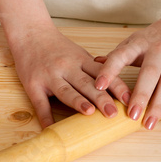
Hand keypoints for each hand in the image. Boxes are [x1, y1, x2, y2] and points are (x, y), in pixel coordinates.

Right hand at [10, 26, 130, 127]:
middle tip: (114, 112)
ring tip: (89, 113)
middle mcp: (67, 67)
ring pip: (66, 90)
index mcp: (81, 60)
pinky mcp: (33, 84)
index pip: (103, 74)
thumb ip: (92, 69)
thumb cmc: (56, 46)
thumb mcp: (77, 53)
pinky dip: (46, 117)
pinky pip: (40, 103)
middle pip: (86, 83)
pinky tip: (51, 128)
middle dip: (101, 98)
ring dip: (78, 102)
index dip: (117, 86)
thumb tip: (115, 90)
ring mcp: (49, 76)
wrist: (30, 33)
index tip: (130, 99)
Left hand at [95, 12, 160, 129]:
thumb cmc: (156, 36)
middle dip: (140, 95)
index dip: (109, 70)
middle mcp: (158, 48)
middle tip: (131, 115)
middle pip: (149, 73)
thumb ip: (117, 55)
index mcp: (139, 43)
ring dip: (159, 105)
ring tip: (149, 124)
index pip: (121, 55)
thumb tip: (94, 63)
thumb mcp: (134, 41)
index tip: (98, 86)